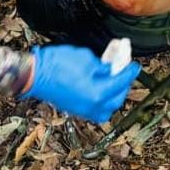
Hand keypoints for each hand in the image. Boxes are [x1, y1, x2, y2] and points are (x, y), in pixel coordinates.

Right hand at [23, 45, 139, 123]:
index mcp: (98, 94)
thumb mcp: (86, 58)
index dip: (129, 72)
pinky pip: (95, 108)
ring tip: (114, 80)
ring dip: (112, 95)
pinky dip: (101, 99)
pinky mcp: (75, 109)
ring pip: (106, 108)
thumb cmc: (57, 64)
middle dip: (122, 85)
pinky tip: (100, 87)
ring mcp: (83, 110)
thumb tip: (110, 70)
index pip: (120, 82)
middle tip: (125, 71)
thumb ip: (102, 66)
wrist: (35, 74)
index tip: (135, 65)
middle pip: (116, 100)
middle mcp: (92, 106)